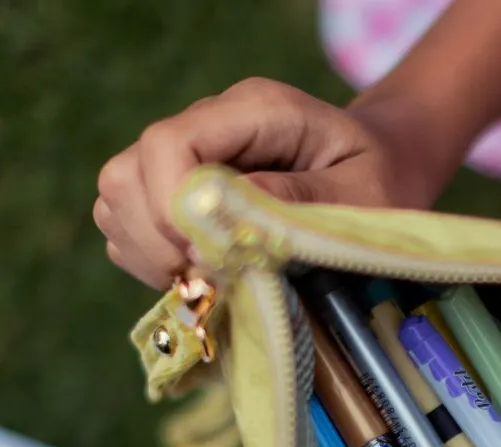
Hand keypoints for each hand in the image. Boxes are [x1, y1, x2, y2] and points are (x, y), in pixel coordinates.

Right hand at [94, 77, 450, 288]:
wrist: (383, 166)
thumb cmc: (382, 181)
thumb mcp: (362, 194)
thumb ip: (296, 204)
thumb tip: (218, 223)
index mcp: (254, 111)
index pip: (168, 145)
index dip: (172, 210)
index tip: (210, 259)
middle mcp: (208, 126)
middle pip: (126, 175)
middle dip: (158, 242)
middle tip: (212, 280)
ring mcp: (188, 159)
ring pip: (117, 202)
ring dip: (151, 255)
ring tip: (209, 281)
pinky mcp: (179, 195)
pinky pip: (129, 229)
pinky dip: (153, 262)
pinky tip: (202, 276)